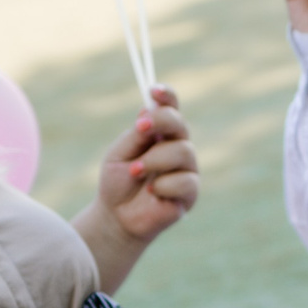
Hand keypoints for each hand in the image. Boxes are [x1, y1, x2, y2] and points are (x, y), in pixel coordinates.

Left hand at [92, 87, 199, 243]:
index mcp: (160, 133)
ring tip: (135, 171)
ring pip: (183, 151)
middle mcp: (177, 146)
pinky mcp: (191, 192)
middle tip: (140, 128)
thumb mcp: (120, 153)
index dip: (166, 96)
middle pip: (180, 123)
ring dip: (155, 160)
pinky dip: (162, 185)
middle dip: (161, 121)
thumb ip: (137, 135)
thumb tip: (149, 112)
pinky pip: (184, 180)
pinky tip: (152, 192)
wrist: (116, 216)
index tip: (153, 90)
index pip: (170, 108)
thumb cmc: (118, 182)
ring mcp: (187, 169)